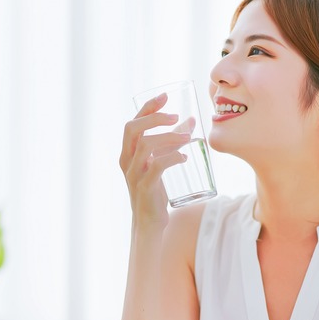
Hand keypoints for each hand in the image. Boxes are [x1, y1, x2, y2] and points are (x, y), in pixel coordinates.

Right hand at [119, 93, 190, 231]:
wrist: (149, 222)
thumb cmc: (155, 190)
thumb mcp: (161, 161)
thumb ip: (173, 142)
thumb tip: (191, 121)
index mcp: (127, 152)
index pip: (132, 123)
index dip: (147, 108)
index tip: (164, 96)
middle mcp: (127, 161)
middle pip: (133, 129)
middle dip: (154, 118)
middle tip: (175, 116)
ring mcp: (134, 174)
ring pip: (145, 146)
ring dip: (168, 137)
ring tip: (187, 138)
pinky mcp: (145, 187)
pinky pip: (156, 167)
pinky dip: (171, 158)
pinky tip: (184, 158)